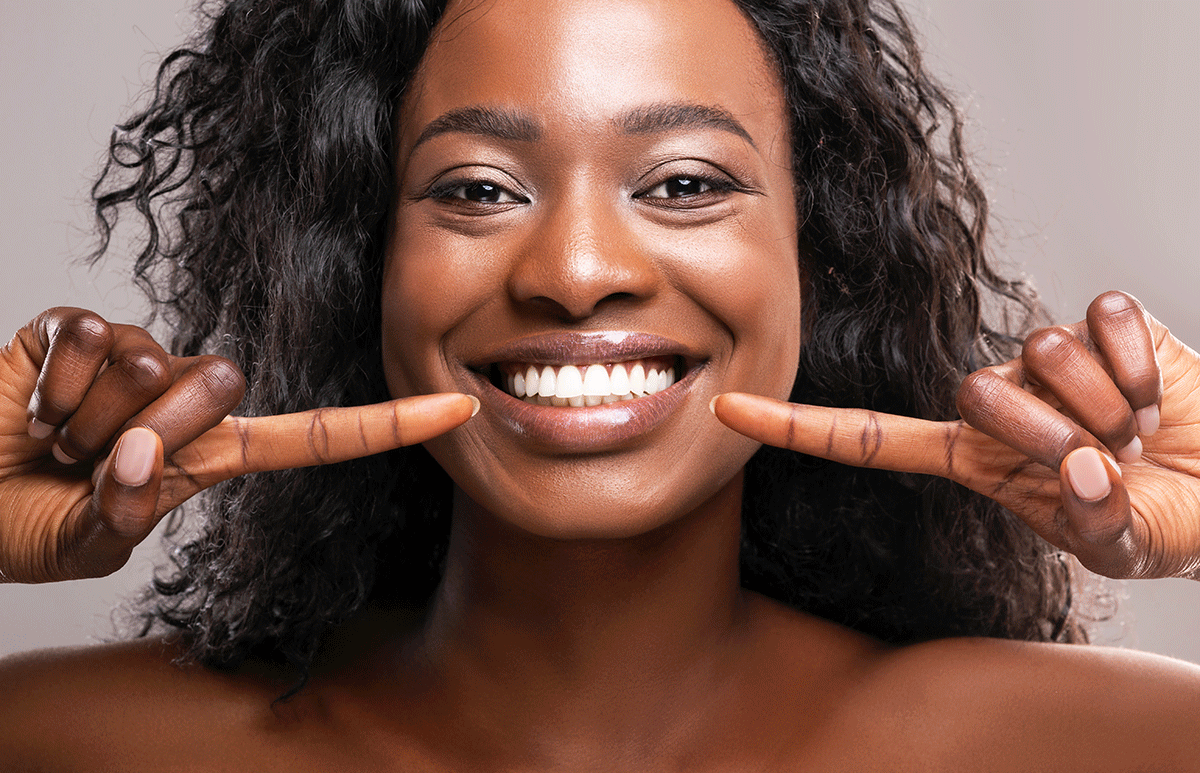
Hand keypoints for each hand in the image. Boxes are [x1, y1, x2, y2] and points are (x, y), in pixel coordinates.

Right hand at [0, 308, 476, 583]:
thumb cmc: (26, 525)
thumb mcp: (86, 542)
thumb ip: (124, 511)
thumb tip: (140, 451)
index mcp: (210, 455)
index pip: (316, 435)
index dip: (386, 426)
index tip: (459, 410)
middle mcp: (185, 398)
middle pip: (219, 385)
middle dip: (145, 430)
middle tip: (87, 459)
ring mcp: (135, 357)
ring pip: (146, 362)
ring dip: (80, 417)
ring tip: (53, 438)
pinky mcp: (78, 328)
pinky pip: (84, 335)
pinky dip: (45, 382)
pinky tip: (31, 402)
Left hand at [713, 291, 1199, 580]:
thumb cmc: (1161, 520)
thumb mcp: (1120, 545)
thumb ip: (1094, 522)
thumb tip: (1082, 470)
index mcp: (974, 458)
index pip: (867, 438)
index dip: (797, 427)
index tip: (726, 411)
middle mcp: (999, 398)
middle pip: (974, 390)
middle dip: (1046, 433)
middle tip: (1102, 456)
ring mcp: (1047, 356)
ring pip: (1041, 351)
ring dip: (1104, 405)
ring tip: (1134, 429)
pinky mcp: (1104, 321)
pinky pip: (1102, 319)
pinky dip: (1141, 365)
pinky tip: (1156, 391)